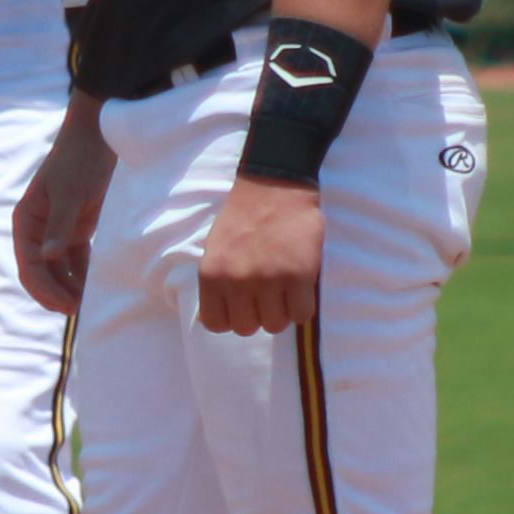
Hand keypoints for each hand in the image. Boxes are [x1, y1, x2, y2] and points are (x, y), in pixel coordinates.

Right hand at [13, 112, 114, 317]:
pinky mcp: (78, 229)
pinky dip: (85, 274)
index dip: (44, 289)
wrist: (100, 135)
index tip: (66, 306)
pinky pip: (78, 260)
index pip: (30, 265)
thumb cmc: (79, 160)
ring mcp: (58, 231)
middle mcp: (39, 230)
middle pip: (43, 272)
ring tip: (89, 304)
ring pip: (60, 270)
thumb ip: (61, 225)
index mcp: (27, 221)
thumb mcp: (70, 192)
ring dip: (71, 287)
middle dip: (58, 293)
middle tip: (79, 311)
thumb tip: (49, 256)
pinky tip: (96, 287)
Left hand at [194, 175, 322, 335]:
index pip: (216, 324)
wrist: (274, 184)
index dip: (232, 317)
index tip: (243, 304)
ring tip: (285, 289)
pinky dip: (302, 306)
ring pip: (275, 325)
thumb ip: (217, 282)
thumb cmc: (244, 216)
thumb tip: (217, 316)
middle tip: (267, 294)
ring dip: (282, 311)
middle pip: (247, 328)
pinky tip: (300, 288)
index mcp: (211, 275)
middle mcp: (236, 282)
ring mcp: (268, 280)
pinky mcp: (298, 276)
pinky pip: (301, 314)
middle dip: (257, 315)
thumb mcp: (215, 249)